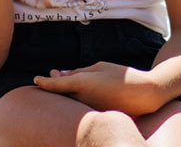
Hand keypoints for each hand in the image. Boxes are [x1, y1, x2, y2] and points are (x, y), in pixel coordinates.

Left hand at [32, 60, 149, 111]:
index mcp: (82, 83)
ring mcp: (89, 108)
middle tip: (52, 73)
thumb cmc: (122, 75)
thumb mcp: (99, 66)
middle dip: (54, 84)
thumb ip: (78, 71)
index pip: (56, 85)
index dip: (44, 82)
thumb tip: (62, 75)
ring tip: (66, 77)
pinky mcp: (96, 114)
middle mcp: (83, 98)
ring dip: (65, 91)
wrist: (144, 94)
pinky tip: (81, 90)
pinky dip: (76, 98)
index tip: (35, 79)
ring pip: (70, 101)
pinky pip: (81, 106)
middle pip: (61, 93)